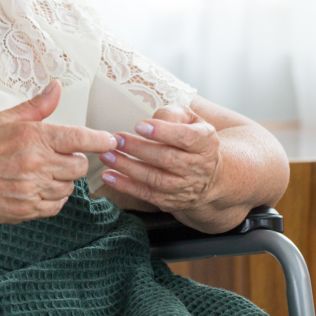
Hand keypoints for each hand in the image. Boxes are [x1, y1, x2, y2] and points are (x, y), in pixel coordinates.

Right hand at [0, 81, 117, 222]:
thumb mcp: (3, 118)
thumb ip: (36, 107)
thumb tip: (56, 89)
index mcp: (33, 137)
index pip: (80, 139)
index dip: (100, 140)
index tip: (110, 140)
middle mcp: (36, 164)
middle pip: (80, 166)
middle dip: (75, 160)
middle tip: (58, 155)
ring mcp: (32, 190)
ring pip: (69, 187)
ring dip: (62, 179)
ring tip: (42, 171)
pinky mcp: (28, 210)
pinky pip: (56, 205)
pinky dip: (53, 197)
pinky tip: (37, 187)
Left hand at [99, 104, 221, 211]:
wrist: (209, 176)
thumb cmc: (191, 138)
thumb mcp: (190, 119)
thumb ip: (172, 114)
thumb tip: (152, 121)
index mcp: (205, 143)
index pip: (187, 137)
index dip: (163, 132)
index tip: (139, 126)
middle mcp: (198, 166)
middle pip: (167, 159)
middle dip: (138, 149)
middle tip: (116, 140)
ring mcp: (185, 186)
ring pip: (155, 179)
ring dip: (128, 168)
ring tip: (106, 156)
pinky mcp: (171, 200)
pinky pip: (147, 195)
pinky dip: (126, 186)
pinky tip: (108, 176)